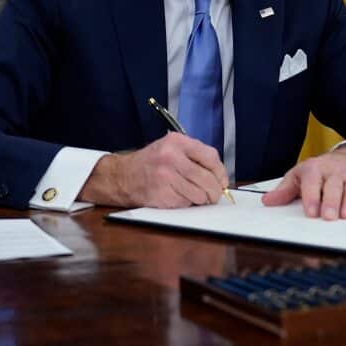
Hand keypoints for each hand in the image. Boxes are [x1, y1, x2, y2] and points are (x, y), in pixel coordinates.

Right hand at [79, 132, 228, 207]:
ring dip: (201, 199)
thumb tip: (220, 178)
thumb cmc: (151, 163)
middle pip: (207, 178)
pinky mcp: (161, 194)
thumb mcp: (170, 148)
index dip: (220, 172)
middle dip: (215, 191)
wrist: (123, 176)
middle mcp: (171, 157)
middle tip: (214, 195)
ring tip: (193, 195)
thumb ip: (194, 156)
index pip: (210, 156)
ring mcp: (166, 176)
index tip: (222, 181)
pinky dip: (186, 203)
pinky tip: (177, 197)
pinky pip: (186, 203)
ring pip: (199, 194)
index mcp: (177, 142)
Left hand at [261, 147, 345, 219]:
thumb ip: (285, 190)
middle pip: (333, 186)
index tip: (311, 212)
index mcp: (314, 168)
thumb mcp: (299, 176)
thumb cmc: (320, 170)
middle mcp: (334, 171)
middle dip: (331, 201)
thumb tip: (267, 201)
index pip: (312, 181)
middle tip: (328, 217)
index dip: (311, 197)